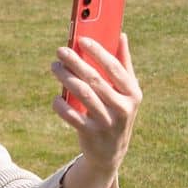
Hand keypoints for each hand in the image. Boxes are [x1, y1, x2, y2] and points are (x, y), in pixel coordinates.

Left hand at [51, 34, 141, 187]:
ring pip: (81, 94)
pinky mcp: (90, 134)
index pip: (115, 68)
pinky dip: (60, 105)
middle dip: (75, 62)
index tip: (81, 39)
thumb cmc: (117, 112)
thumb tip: (121, 35)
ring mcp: (107, 122)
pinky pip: (71, 116)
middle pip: (95, 79)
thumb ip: (124, 64)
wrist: (111, 152)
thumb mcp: (127, 92)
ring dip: (65, 78)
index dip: (98, 52)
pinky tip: (56, 98)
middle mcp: (123, 107)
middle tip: (60, 51)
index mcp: (133, 93)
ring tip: (55, 67)